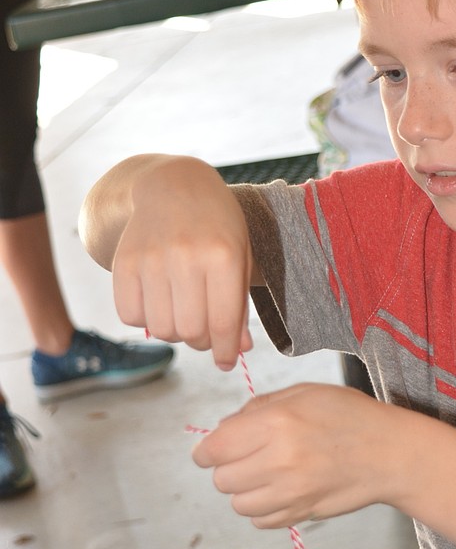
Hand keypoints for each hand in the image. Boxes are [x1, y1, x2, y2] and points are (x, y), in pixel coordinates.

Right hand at [109, 156, 253, 367]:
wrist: (174, 186)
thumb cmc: (217, 226)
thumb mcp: (239, 257)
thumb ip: (238, 305)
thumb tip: (238, 351)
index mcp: (223, 255)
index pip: (223, 323)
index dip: (226, 351)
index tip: (226, 362)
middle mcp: (185, 256)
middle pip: (191, 331)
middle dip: (202, 341)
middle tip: (206, 331)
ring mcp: (150, 258)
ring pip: (161, 329)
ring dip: (175, 332)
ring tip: (184, 312)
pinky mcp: (123, 262)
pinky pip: (130, 316)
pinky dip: (145, 319)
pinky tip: (159, 300)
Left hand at [192, 383, 407, 526]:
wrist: (390, 452)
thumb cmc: (350, 416)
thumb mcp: (304, 393)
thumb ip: (259, 407)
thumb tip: (224, 428)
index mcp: (277, 423)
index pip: (215, 449)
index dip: (206, 452)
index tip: (208, 452)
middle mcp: (280, 460)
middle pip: (222, 479)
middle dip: (228, 468)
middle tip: (248, 458)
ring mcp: (292, 492)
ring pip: (239, 504)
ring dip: (246, 491)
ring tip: (267, 475)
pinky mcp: (302, 513)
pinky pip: (261, 522)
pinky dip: (264, 509)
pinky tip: (281, 490)